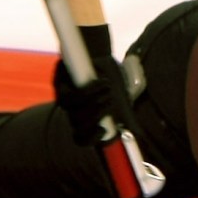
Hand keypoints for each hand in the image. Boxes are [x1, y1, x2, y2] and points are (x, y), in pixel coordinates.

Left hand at [54, 24, 129, 144]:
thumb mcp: (122, 100)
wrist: (101, 59)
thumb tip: (138, 132)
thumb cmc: (112, 82)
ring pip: (72, 108)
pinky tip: (103, 82)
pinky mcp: (58, 82)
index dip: (91, 138)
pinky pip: (70, 93)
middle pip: (77, 124)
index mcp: (85, 121)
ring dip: (93, 100)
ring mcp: (63, 98)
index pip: (82, 138)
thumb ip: (127, 116)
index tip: (104, 131)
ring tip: (109, 88)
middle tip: (111, 102)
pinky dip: (88, 89)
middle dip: (95, 115)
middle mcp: (72, 112)